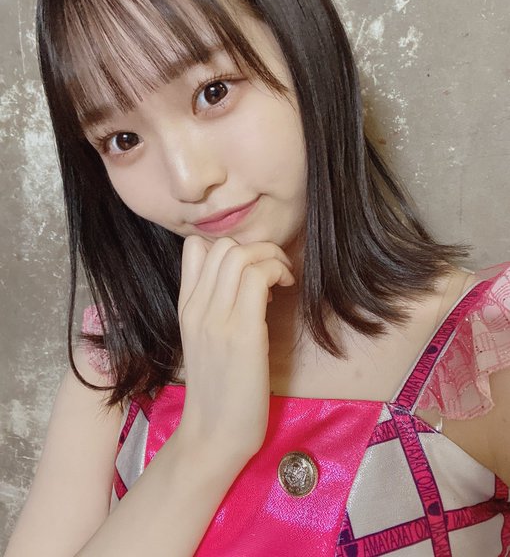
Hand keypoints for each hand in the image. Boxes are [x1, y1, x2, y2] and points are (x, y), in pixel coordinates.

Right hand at [176, 235, 294, 461]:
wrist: (214, 436)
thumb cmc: (218, 391)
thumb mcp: (204, 341)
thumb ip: (212, 308)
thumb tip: (240, 280)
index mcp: (186, 308)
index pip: (194, 248)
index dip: (229, 247)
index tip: (250, 268)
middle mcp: (196, 308)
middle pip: (222, 246)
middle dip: (258, 247)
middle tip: (275, 270)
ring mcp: (216, 319)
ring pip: (240, 255)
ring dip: (271, 257)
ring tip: (283, 278)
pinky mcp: (242, 333)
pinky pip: (258, 277)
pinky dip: (278, 271)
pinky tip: (286, 290)